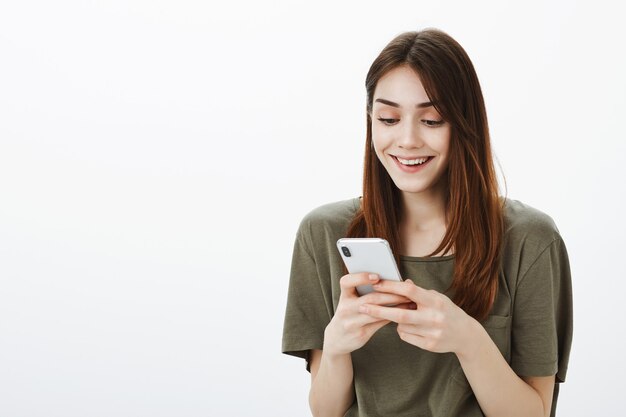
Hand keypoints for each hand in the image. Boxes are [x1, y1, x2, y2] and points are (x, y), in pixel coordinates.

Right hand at [323, 273, 413, 356]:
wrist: (337, 338)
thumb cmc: (349, 314)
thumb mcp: (350, 301)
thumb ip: (364, 291)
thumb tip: (391, 280)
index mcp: (344, 296)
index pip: (346, 282)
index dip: (361, 278)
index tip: (376, 276)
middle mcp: (345, 309)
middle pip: (370, 298)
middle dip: (391, 293)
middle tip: (406, 289)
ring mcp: (352, 323)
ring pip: (377, 312)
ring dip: (395, 305)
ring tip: (409, 300)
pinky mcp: (361, 334)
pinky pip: (380, 323)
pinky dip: (393, 316)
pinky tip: (403, 312)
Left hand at [359, 279, 474, 354]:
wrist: (465, 335)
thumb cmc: (447, 311)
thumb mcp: (437, 297)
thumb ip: (419, 291)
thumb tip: (401, 282)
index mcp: (435, 301)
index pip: (409, 291)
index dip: (390, 287)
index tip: (375, 284)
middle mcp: (434, 317)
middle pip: (400, 314)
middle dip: (379, 310)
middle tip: (362, 306)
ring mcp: (432, 333)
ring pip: (401, 326)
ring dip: (394, 320)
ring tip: (397, 315)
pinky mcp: (429, 345)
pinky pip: (406, 336)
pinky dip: (402, 330)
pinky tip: (408, 326)